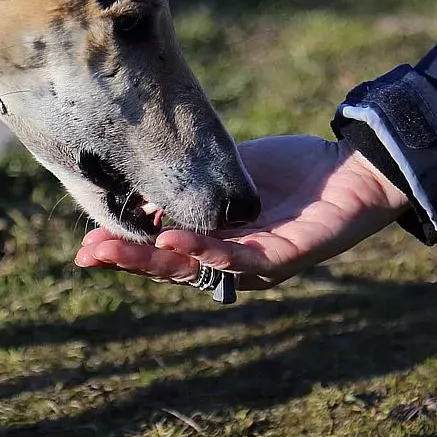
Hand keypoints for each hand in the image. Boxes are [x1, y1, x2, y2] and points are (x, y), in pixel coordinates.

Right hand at [74, 134, 409, 290]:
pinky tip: (178, 240)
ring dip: (159, 261)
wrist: (351, 166)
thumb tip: (138, 195)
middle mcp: (230, 262)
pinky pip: (242, 262)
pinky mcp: (285, 258)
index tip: (85, 245)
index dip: (124, 250)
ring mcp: (257, 265)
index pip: (160, 252)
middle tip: (89, 254)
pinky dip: (208, 252)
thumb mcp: (224, 174)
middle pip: (172, 268)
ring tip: (123, 250)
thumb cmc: (291, 171)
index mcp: (212, 242)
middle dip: (128, 261)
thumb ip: (187, 188)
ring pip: (200, 270)